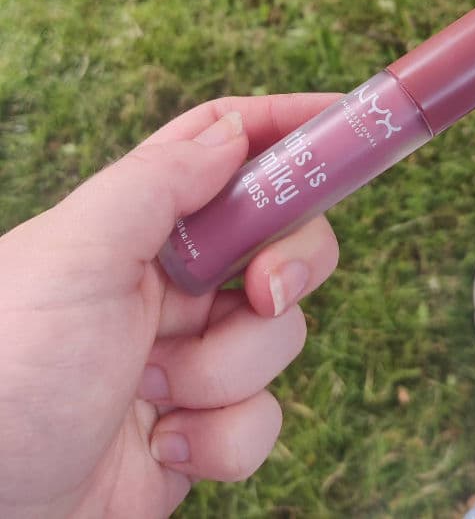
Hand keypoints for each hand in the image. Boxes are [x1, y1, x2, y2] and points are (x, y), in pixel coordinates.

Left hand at [0, 94, 339, 517]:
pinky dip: (221, 438)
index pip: (224, 146)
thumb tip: (233, 135)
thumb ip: (159, 183)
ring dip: (226, 371)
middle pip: (279, 235)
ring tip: (154, 393)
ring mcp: (192, 351)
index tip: (344, 121)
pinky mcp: (204, 422)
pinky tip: (163, 448)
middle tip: (263, 291)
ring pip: (279, 333)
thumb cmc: (8, 370)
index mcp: (139, 221)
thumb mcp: (77, 254)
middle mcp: (172, 278)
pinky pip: (263, 417)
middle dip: (288, 264)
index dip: (284, 126)